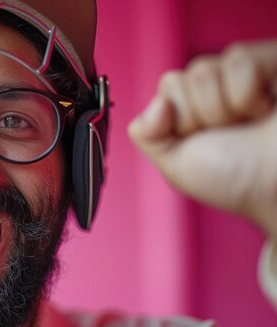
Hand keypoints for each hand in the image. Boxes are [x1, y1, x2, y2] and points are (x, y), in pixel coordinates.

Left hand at [128, 40, 276, 236]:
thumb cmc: (238, 179)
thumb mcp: (178, 166)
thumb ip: (148, 136)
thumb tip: (155, 104)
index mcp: (192, 106)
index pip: (167, 87)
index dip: (180, 119)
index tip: (203, 139)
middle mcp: (217, 86)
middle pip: (177, 79)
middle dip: (196, 117)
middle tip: (228, 134)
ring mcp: (245, 71)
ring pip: (201, 71)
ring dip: (220, 109)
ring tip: (247, 124)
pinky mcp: (273, 60)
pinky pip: (238, 60)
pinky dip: (246, 92)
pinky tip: (265, 107)